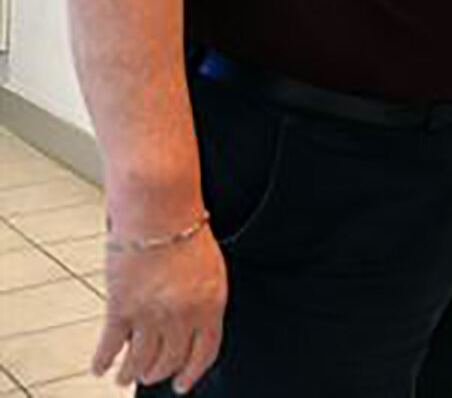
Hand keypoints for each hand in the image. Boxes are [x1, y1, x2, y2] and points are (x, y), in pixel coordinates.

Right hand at [93, 226, 226, 392]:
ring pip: (141, 359)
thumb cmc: (185, 230)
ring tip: (126, 377)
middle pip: (170, 359)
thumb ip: (204, 300)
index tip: (184, 384)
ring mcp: (151, 313)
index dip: (193, 372)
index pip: (205, 351)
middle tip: (150, 378)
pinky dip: (104, 360)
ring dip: (132, 373)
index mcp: (211, 303)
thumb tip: (193, 326)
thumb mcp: (211, 269)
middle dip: (159, 373)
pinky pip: (112, 345)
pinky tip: (101, 367)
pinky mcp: (121, 306)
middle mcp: (182, 313)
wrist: (160, 209)